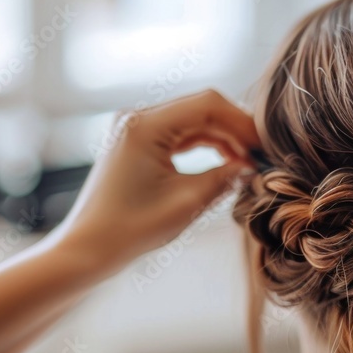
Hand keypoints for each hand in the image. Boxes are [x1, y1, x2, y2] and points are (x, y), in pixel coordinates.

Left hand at [56, 90, 259, 271]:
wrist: (87, 248)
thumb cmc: (130, 229)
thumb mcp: (187, 203)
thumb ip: (224, 178)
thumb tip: (252, 167)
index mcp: (145, 125)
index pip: (208, 104)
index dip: (243, 122)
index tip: (265, 146)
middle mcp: (138, 118)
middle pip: (202, 108)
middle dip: (236, 129)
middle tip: (262, 155)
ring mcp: (136, 129)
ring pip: (194, 120)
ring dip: (223, 137)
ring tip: (248, 162)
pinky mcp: (138, 142)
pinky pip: (180, 133)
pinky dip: (206, 145)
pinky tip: (227, 162)